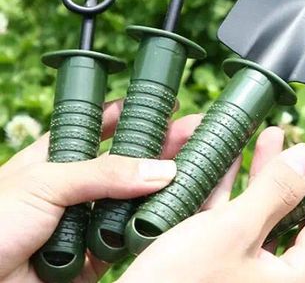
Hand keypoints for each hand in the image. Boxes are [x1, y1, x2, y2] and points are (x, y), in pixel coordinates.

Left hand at [0, 100, 203, 282]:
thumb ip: (105, 173)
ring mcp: (87, 220)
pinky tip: (177, 215)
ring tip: (199, 172)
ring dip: (164, 190)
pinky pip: (131, 239)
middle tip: (197, 137)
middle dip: (163, 149)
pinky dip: (153, 230)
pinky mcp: (95, 257)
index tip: (169, 107)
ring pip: (135, 200)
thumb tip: (162, 170)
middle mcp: (78, 186)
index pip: (103, 124)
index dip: (136, 113)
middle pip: (129, 162)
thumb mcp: (46, 182)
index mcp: (60, 156)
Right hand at [120, 127, 304, 282]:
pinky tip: (229, 164)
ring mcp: (244, 271)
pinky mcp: (217, 265)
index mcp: (292, 277)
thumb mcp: (233, 232)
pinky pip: (234, 221)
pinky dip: (233, 191)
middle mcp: (273, 277)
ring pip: (265, 213)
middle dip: (301, 172)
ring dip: (264, 174)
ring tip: (270, 136)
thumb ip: (274, 193)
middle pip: (300, 214)